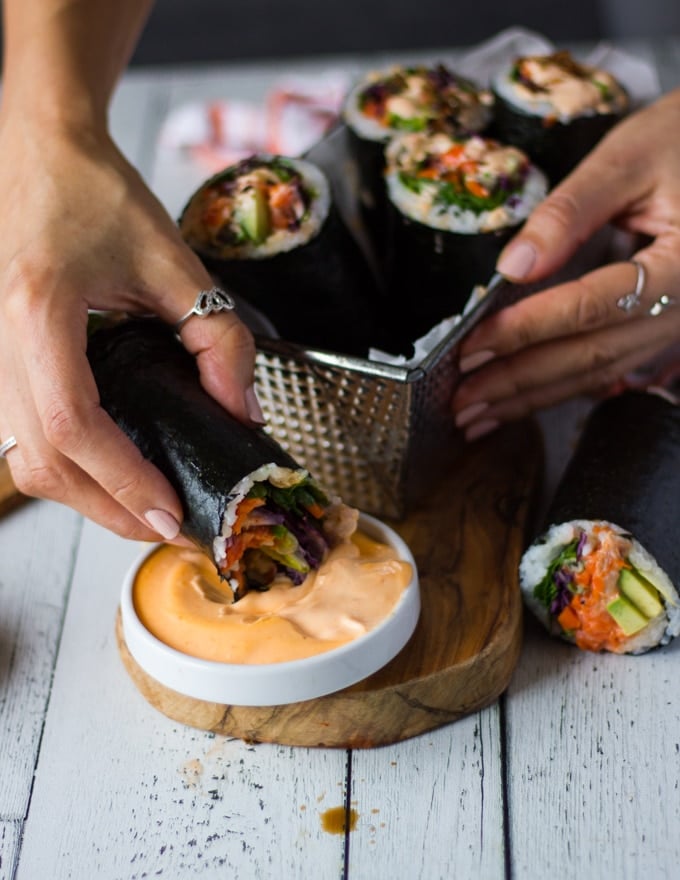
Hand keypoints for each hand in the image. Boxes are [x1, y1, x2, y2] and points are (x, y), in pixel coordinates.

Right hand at [0, 115, 259, 540]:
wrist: (39, 153)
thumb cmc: (97, 193)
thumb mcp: (175, 261)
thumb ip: (220, 339)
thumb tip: (243, 414)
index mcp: (39, 310)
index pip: (72, 422)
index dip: (122, 479)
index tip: (170, 513)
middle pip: (41, 460)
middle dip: (107, 507)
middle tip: (168, 527)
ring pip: (25, 457)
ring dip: (84, 496)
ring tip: (145, 507)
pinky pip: (21, 435)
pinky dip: (67, 466)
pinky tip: (112, 468)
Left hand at [452, 88, 679, 440]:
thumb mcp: (629, 156)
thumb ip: (571, 210)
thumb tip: (513, 265)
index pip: (591, 307)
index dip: (526, 330)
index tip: (470, 346)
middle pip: (592, 355)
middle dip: (518, 383)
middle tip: (460, 403)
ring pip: (601, 373)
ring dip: (535, 398)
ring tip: (478, 417)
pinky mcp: (668, 329)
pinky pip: (615, 368)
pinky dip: (565, 386)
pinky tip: (525, 402)